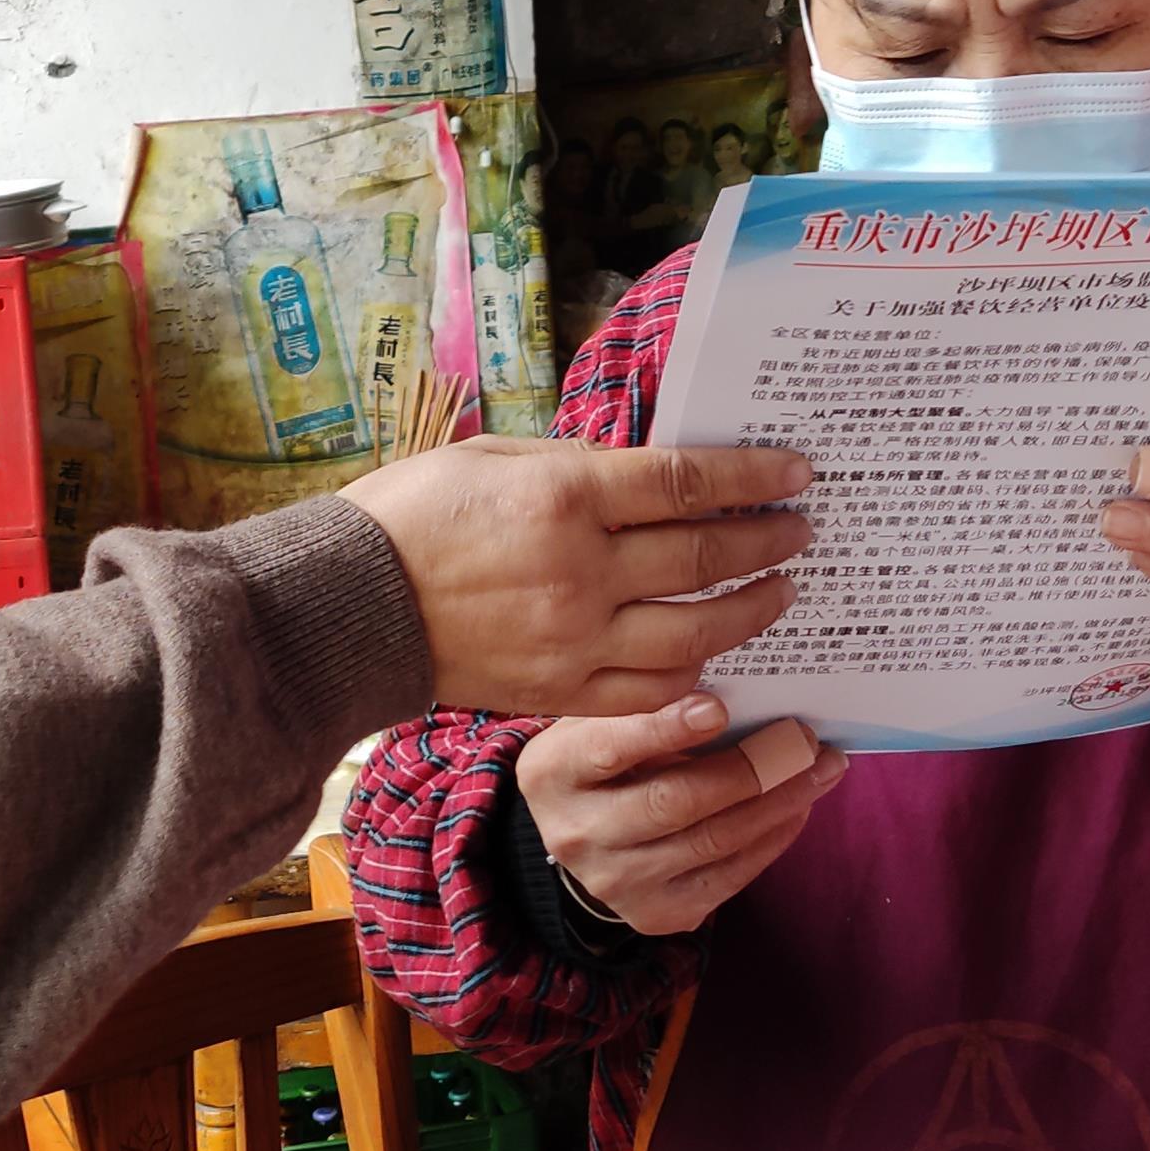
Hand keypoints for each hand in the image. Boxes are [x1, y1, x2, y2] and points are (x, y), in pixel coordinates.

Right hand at [344, 438, 811, 716]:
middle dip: (766, 543)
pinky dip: (696, 675)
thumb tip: (654, 476)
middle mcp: (579, 571)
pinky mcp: (560, 693)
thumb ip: (579, 467)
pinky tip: (716, 654)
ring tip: (779, 593)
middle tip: (802, 532)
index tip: (796, 473)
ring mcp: (573, 640)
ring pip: (694, 633)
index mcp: (563, 498)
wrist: (348, 608)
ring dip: (749, 611)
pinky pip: (651, 693)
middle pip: (703, 559)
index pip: (686, 482)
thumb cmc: (413, 514)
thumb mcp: (494, 457)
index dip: (752, 476)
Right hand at [512, 695, 843, 935]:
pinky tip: (797, 806)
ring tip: (821, 769)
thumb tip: (739, 687)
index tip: (719, 707)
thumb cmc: (601, 758)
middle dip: (751, 768)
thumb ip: (646, 705)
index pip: (610, 747)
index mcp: (551, 771)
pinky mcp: (655, 914)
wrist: (577, 834)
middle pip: (673, 802)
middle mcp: (575, 833)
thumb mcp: (599, 720)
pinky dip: (771, 839)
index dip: (665, 728)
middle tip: (804, 738)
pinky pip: (727, 877)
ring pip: (711, 842)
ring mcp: (614, 882)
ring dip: (778, 802)